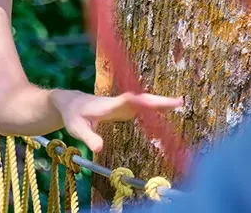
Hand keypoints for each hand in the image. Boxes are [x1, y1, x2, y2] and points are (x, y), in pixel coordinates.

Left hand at [52, 89, 182, 152]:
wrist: (71, 102)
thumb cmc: (73, 116)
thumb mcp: (77, 129)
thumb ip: (88, 138)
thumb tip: (99, 149)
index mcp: (106, 106)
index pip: (123, 102)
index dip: (136, 101)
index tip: (149, 100)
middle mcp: (117, 102)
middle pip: (140, 100)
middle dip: (157, 101)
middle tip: (178, 101)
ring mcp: (122, 104)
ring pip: (143, 101)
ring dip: (160, 102)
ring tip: (179, 102)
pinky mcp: (124, 108)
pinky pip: (141, 106)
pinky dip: (155, 106)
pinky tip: (167, 107)